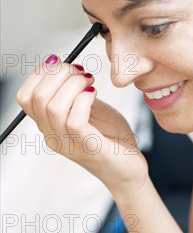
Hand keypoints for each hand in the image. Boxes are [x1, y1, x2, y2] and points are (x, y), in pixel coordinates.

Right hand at [16, 56, 147, 194]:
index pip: (24, 97)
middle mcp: (53, 136)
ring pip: (53, 106)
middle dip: (58, 74)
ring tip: (89, 82)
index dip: (40, 73)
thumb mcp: (89, 109)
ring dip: (73, 84)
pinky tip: (95, 95)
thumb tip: (65, 67)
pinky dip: (84, 99)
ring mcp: (68, 143)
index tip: (62, 64)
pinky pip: (74, 119)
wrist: (129, 168)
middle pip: (36, 97)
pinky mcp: (88, 148)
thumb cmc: (111, 138)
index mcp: (48, 126)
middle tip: (80, 72)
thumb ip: (74, 93)